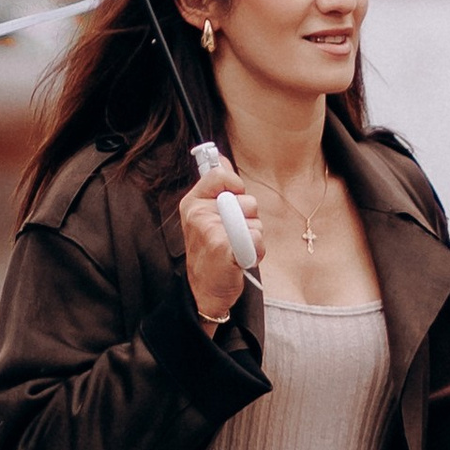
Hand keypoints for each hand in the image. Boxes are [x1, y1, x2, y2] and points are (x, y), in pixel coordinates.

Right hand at [180, 147, 257, 319]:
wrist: (204, 291)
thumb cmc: (210, 252)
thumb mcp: (205, 214)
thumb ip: (216, 186)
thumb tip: (221, 158)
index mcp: (193, 203)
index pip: (220, 174)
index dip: (235, 186)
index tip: (234, 199)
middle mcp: (198, 214)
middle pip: (246, 200)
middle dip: (250, 218)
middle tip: (234, 234)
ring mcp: (210, 232)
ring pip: (255, 221)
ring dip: (254, 236)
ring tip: (238, 247)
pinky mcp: (224, 250)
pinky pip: (256, 239)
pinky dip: (256, 250)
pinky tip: (243, 258)